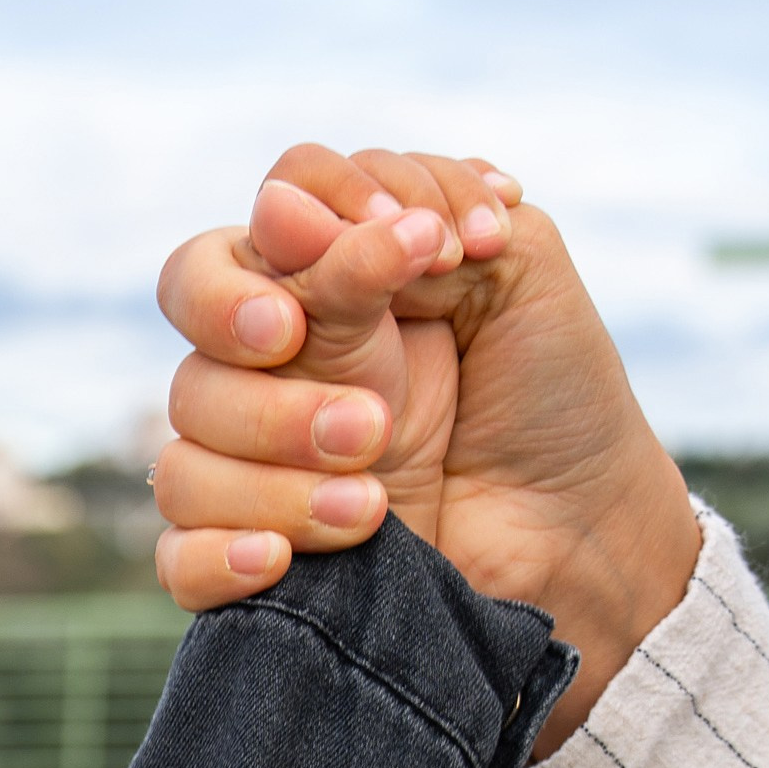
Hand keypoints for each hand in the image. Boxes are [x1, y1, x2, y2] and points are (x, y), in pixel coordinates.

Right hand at [153, 145, 699, 751]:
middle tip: (366, 413)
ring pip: (186, 460)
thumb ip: (416, 211)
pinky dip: (221, 556)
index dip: (295, 228)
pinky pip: (179, 559)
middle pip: (195, 349)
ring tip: (375, 498)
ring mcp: (259, 469)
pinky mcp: (263, 562)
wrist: (589, 532)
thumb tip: (285, 205)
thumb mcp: (515, 264)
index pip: (241, 237)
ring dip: (279, 466)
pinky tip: (283, 558)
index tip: (406, 245)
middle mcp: (274, 373)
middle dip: (265, 372)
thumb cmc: (553, 395)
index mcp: (322, 292)